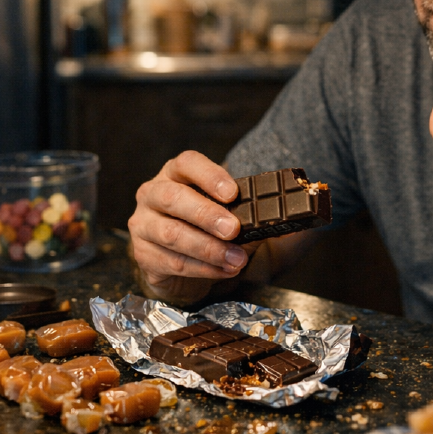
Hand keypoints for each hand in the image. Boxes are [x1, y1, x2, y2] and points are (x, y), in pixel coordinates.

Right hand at [127, 150, 255, 304]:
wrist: (185, 263)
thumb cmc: (207, 227)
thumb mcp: (228, 212)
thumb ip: (250, 211)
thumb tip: (290, 220)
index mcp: (175, 173)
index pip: (187, 163)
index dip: (210, 176)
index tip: (233, 193)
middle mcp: (152, 193)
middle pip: (173, 198)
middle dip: (206, 215)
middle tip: (233, 229)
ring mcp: (142, 224)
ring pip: (172, 234)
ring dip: (208, 249)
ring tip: (236, 259)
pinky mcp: (142, 254)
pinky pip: (172, 262)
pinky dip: (203, 269)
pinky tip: (225, 270)